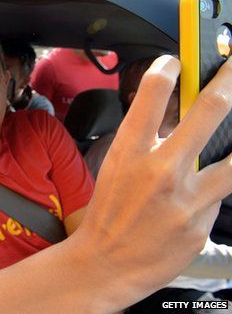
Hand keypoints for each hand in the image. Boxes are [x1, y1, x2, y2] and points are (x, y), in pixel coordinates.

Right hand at [73, 55, 231, 307]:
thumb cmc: (108, 214)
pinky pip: (217, 198)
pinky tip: (189, 205)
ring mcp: (186, 198)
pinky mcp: (202, 223)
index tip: (176, 61)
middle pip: (210, 109)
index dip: (169, 68)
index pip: (153, 93)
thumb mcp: (115, 169)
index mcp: (130, 151)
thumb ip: (144, 142)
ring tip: (229, 141)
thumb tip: (174, 118)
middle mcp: (161, 169)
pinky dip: (210, 194)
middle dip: (228, 82)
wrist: (106, 263)